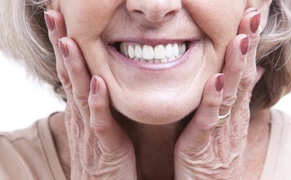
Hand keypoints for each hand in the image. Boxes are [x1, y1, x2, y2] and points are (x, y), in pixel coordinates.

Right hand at [45, 10, 136, 178]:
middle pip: (68, 74)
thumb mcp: (98, 123)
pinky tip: (97, 83)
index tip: (61, 20)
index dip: (65, 45)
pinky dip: (98, 102)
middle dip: (62, 44)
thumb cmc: (103, 155)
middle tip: (54, 16)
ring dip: (74, 66)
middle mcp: (81, 115)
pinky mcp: (104, 145)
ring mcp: (90, 129)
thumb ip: (97, 103)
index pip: (70, 71)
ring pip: (80, 93)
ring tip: (68, 40)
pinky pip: (100, 121)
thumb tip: (98, 81)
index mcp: (81, 108)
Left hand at [174, 8, 263, 178]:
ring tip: (241, 38)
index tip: (253, 16)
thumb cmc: (216, 152)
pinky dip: (213, 99)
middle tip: (254, 14)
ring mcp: (220, 128)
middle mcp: (232, 114)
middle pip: (243, 74)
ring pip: (230, 92)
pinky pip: (209, 118)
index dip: (249, 43)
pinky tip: (216, 80)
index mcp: (235, 108)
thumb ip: (235, 96)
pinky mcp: (203, 142)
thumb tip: (252, 71)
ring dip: (236, 65)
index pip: (246, 69)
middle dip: (248, 44)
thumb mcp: (228, 121)